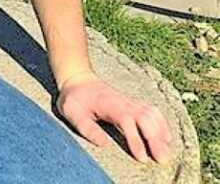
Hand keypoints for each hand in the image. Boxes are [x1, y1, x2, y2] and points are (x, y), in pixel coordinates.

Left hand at [57, 72, 173, 163]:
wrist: (78, 79)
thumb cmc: (74, 99)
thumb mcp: (72, 112)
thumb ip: (87, 128)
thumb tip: (104, 145)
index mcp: (109, 104)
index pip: (127, 120)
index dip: (136, 139)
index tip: (142, 158)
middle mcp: (123, 102)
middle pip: (145, 118)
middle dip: (155, 139)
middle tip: (162, 160)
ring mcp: (130, 101)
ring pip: (152, 113)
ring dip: (161, 132)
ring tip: (167, 152)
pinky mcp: (133, 103)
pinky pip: (152, 111)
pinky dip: (162, 123)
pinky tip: (166, 138)